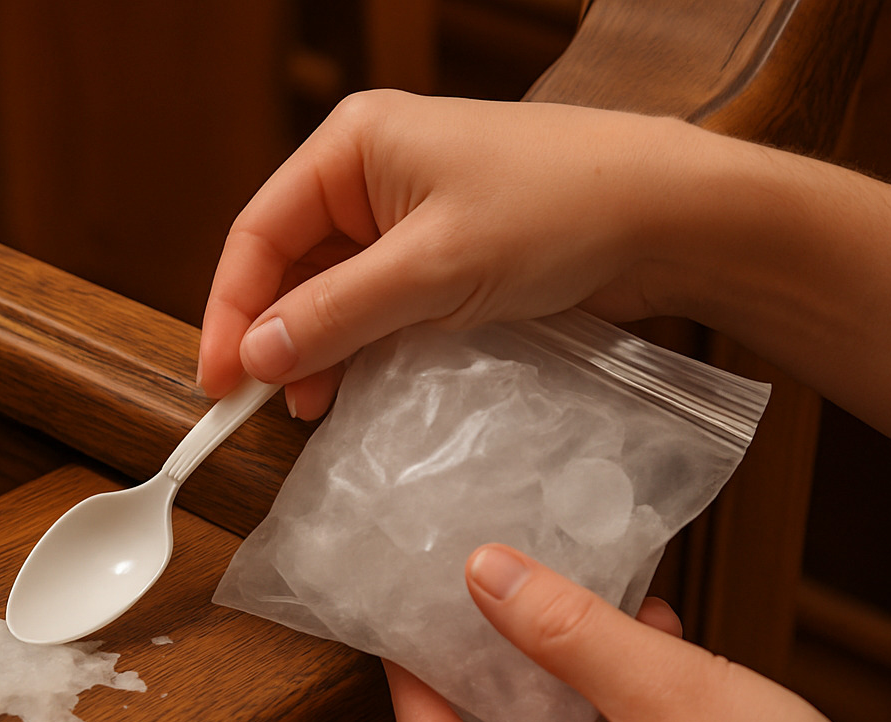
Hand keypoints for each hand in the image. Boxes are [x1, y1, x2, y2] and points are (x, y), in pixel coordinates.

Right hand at [197, 91, 698, 418]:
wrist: (670, 215)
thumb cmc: (558, 209)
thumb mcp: (434, 269)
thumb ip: (338, 314)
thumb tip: (257, 355)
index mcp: (354, 145)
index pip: (260, 231)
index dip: (232, 310)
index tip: (220, 381)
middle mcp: (373, 173)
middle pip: (292, 263)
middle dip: (277, 334)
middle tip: (261, 406)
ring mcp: (412, 214)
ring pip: (335, 289)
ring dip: (320, 347)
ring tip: (314, 407)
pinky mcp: (447, 253)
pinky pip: (381, 302)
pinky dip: (364, 345)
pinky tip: (358, 386)